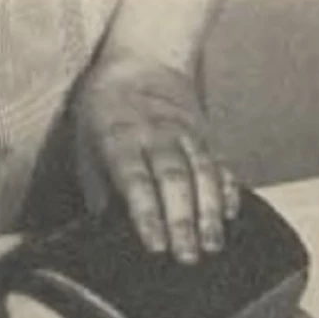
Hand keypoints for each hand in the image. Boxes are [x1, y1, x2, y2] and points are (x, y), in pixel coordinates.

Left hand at [73, 47, 238, 262]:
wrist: (144, 60)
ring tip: (211, 246)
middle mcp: (157, 134)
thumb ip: (99, 190)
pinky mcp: (207, 135)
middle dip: (182, 221)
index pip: (135, 180)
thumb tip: (105, 236)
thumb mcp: (87, 146)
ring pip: (202, 174)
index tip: (154, 246)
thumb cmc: (105, 116)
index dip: (147, 214)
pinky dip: (228, 190)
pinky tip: (231, 217)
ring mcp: (187, 134)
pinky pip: (221, 164)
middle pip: (174, 180)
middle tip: (186, 257)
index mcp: (119, 138)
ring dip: (209, 212)